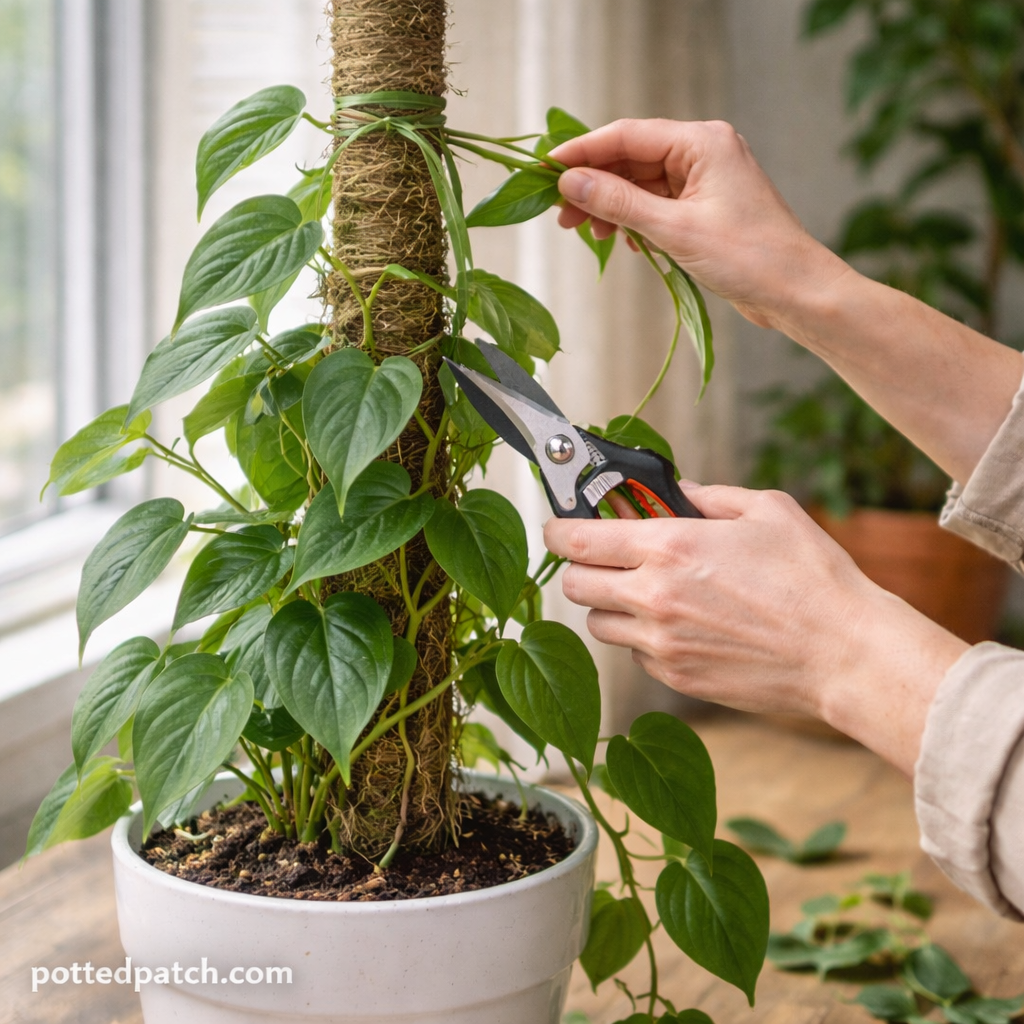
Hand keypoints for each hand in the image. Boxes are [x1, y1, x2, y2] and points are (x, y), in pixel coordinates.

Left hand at [544, 483, 968, 774]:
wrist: (844, 655)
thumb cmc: (812, 579)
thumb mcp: (766, 511)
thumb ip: (707, 496)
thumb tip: (673, 492)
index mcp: (669, 548)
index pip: (577, 540)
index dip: (557, 530)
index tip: (559, 526)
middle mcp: (653, 598)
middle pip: (574, 585)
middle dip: (581, 568)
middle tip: (606, 559)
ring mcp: (661, 644)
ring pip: (599, 625)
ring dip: (612, 606)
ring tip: (650, 594)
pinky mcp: (676, 678)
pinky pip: (635, 655)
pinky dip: (645, 639)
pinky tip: (683, 626)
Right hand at [548, 119, 847, 329]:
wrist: (796, 292)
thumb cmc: (749, 257)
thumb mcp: (673, 229)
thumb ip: (618, 203)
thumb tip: (571, 183)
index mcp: (701, 142)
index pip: (626, 136)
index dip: (582, 152)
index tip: (545, 170)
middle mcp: (703, 152)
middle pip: (631, 158)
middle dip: (594, 185)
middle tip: (559, 213)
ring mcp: (705, 180)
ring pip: (641, 184)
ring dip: (611, 206)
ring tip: (586, 232)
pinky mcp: (706, 208)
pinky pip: (657, 205)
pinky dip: (634, 220)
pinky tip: (621, 241)